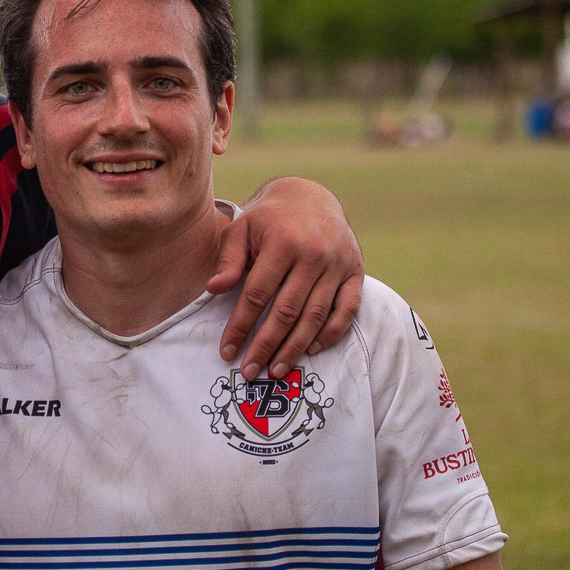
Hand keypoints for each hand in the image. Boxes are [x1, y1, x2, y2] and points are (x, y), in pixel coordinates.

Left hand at [208, 177, 362, 377]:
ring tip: (276, 370)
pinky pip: (347, 310)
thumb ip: (229, 259)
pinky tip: (311, 349)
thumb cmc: (269, 219)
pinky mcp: (356, 273)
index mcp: (283, 242)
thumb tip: (214, 289)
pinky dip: (331, 333)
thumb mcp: (243, 229)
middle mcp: (314, 254)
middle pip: (287, 311)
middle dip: (266, 345)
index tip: (227, 351)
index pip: (258, 294)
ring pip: (316, 316)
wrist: (312, 198)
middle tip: (250, 371)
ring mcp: (338, 265)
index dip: (241, 326)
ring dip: (295, 347)